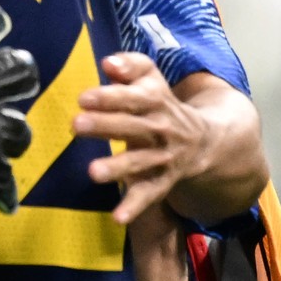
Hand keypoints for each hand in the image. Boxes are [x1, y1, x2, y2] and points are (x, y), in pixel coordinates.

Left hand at [75, 51, 212, 225]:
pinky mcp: (161, 181)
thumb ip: (131, 66)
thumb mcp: (152, 80)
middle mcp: (159, 130)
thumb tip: (108, 63)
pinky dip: (135, 207)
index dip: (109, 97)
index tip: (84, 98)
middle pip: (132, 127)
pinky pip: (149, 195)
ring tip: (92, 173)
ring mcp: (161, 158)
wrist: (204, 141)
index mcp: (155, 102)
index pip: (132, 98)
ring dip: (117, 168)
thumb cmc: (162, 105)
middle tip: (76, 125)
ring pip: (139, 163)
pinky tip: (117, 217)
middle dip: (105, 125)